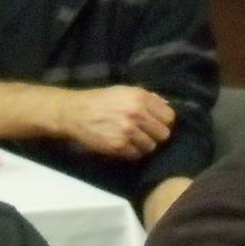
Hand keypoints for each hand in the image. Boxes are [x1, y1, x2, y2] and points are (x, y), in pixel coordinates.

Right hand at [60, 86, 174, 158]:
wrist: (75, 112)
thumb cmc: (100, 100)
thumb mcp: (124, 91)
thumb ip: (147, 97)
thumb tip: (166, 106)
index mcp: (140, 97)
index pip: (169, 116)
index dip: (163, 121)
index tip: (155, 122)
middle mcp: (136, 113)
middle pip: (163, 134)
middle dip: (155, 134)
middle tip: (145, 132)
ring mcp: (127, 131)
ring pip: (151, 146)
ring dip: (143, 144)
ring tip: (132, 138)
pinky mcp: (118, 146)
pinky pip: (136, 154)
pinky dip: (132, 151)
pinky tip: (123, 143)